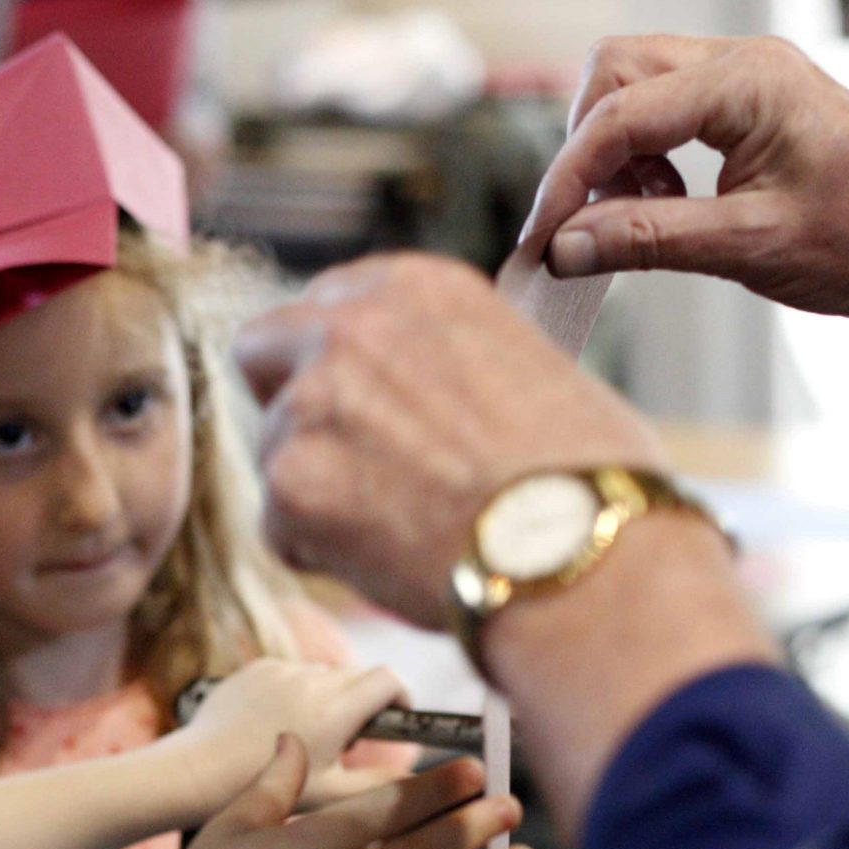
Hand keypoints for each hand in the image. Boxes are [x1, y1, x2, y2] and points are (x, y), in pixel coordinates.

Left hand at [168, 658, 407, 808]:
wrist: (198, 771)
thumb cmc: (265, 789)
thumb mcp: (330, 795)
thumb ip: (379, 786)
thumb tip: (414, 783)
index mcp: (337, 708)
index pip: (389, 680)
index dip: (401, 697)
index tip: (399, 719)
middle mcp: (312, 679)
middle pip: (357, 677)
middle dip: (362, 703)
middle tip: (347, 742)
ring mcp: (281, 670)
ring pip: (321, 675)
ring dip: (326, 697)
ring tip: (306, 737)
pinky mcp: (255, 669)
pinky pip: (288, 673)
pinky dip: (292, 693)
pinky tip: (272, 726)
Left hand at [235, 253, 667, 628]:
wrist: (580, 553)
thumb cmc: (584, 477)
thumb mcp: (526, 365)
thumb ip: (446, 362)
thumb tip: (422, 395)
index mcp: (416, 287)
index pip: (327, 302)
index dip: (335, 357)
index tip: (358, 398)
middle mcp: (352, 328)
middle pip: (263, 351)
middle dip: (287, 401)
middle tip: (339, 458)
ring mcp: (312, 403)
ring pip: (273, 450)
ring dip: (316, 491)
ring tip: (403, 529)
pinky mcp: (291, 483)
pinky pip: (279, 527)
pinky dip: (321, 552)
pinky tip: (391, 561)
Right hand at [517, 34, 848, 488]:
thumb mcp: (746, 250)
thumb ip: (647, 241)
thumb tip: (566, 247)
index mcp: (749, 81)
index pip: (621, 113)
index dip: (569, 179)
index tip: (542, 239)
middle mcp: (747, 62)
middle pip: (616, 73)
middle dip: (589, 147)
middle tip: (589, 221)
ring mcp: (751, 78)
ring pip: (638, 85)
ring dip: (619, 151)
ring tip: (640, 217)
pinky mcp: (754, 105)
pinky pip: (672, 109)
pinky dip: (649, 155)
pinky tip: (669, 206)